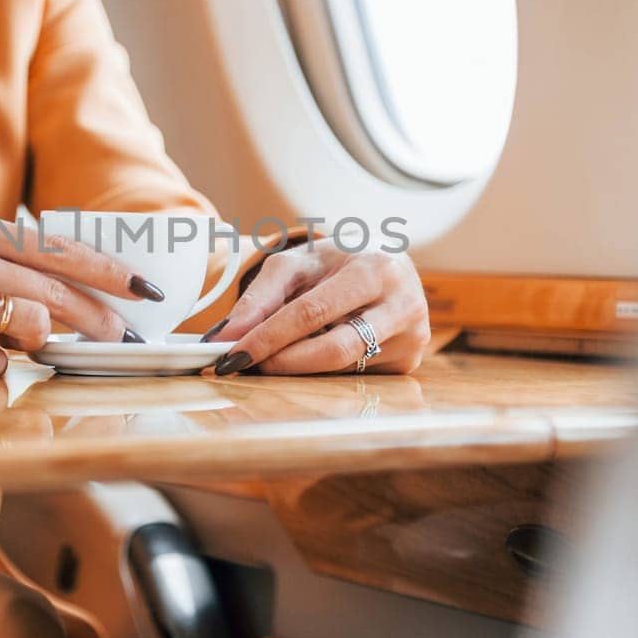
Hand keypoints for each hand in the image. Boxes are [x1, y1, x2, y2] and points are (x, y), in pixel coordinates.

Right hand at [0, 213, 161, 376]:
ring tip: (42, 350)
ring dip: (45, 345)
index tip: (145, 287)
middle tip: (125, 338)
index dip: (109, 269)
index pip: (60, 249)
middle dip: (100, 319)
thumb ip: (2, 270)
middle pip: (58, 289)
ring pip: (32, 325)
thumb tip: (61, 301)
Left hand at [203, 244, 428, 374]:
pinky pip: (355, 376)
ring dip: (300, 368)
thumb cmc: (338, 261)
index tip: (234, 354)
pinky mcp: (410, 361)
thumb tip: (224, 337)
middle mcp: (404, 304)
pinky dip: (323, 371)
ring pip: (343, 368)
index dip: (269, 336)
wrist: (387, 261)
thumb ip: (258, 297)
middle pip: (334, 349)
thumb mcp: (296, 264)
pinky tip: (311, 355)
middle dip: (284, 362)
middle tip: (248, 366)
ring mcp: (412, 337)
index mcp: (376, 268)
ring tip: (272, 357)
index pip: (313, 312)